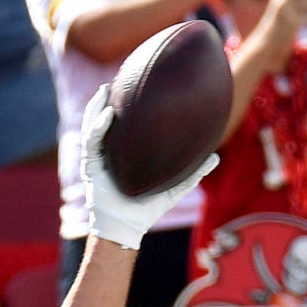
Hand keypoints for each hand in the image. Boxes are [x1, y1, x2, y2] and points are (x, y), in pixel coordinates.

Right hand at [79, 96, 216, 249]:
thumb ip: (193, 172)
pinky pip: (93, 140)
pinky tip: (107, 114)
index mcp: (126, 152)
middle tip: (120, 79)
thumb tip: (216, 156)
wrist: (127, 226)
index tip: (139, 85)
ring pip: (94, 124)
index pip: (126, 124)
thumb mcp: (175, 187)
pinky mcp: (90, 165)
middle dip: (110, 99)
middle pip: (107, 119)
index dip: (129, 105)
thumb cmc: (148, 209)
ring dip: (97, 106)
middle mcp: (110, 151)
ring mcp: (98, 157)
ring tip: (106, 89)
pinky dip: (98, 125)